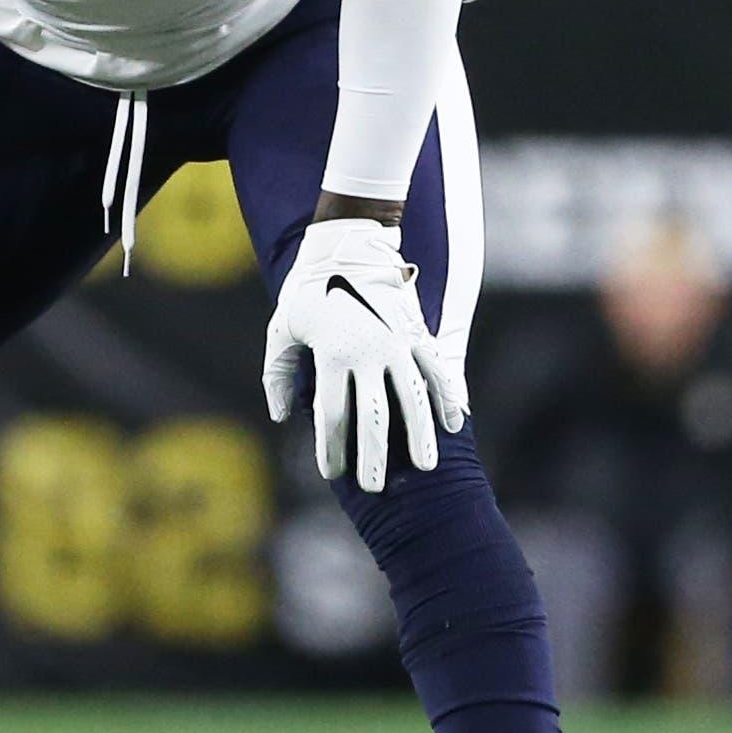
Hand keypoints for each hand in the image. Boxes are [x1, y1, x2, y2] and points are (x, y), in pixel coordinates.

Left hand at [262, 218, 465, 489]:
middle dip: (374, 458)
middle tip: (376, 489)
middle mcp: (368, 353)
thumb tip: (283, 418)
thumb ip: (278, 375)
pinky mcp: (417, 332)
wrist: (347, 243)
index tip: (333, 473)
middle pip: (375, 419)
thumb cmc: (306, 288)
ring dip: (420, 437)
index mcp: (331, 354)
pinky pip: (437, 370)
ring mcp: (397, 343)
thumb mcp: (280, 328)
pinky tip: (453, 423)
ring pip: (413, 400)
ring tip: (425, 467)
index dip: (332, 450)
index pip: (332, 417)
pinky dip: (447, 397)